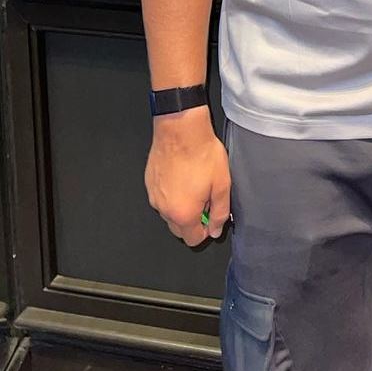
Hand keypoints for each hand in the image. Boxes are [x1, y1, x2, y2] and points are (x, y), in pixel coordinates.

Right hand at [145, 105, 230, 245]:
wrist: (181, 130)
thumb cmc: (202, 154)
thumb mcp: (222, 185)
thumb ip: (219, 212)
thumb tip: (215, 229)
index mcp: (183, 214)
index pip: (192, 239)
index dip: (205, 232)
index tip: (211, 219)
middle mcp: (164, 209)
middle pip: (178, 229)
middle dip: (193, 221)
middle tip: (205, 200)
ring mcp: (153, 196)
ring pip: (168, 213)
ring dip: (181, 207)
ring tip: (195, 185)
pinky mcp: (149, 183)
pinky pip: (161, 198)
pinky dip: (171, 194)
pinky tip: (183, 177)